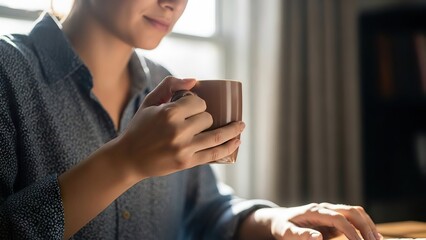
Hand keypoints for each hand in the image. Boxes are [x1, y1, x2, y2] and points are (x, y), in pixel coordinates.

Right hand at [115, 76, 243, 179]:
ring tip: (241, 126)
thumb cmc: (139, 127)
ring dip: (233, 130)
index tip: (194, 106)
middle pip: (208, 118)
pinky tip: (237, 141)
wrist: (128, 158)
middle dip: (206, 116)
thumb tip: (195, 81)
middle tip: (199, 119)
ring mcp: (184, 148)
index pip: (198, 103)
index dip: (198, 103)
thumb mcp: (149, 102)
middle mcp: (178, 130)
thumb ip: (169, 85)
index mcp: (169, 113)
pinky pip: (214, 154)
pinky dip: (229, 147)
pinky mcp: (187, 162)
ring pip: (217, 135)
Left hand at [240, 203, 382, 239]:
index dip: (351, 231)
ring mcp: (330, 212)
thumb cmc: (283, 227)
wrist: (280, 219)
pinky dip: (364, 225)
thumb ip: (300, 235)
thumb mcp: (286, 233)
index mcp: (314, 211)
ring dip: (368, 224)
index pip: (338, 218)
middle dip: (365, 226)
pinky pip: (353, 219)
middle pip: (351, 211)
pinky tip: (372, 236)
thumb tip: (318, 237)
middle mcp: (324, 209)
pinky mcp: (334, 218)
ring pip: (355, 212)